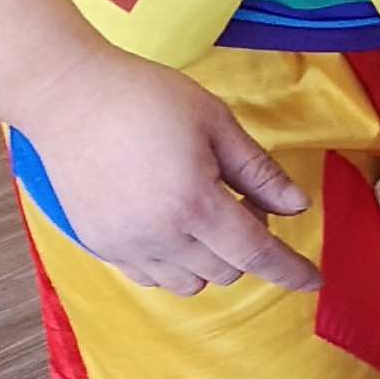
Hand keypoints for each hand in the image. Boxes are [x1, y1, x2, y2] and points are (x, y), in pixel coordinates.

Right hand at [18, 43, 314, 293]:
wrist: (66, 96)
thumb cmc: (144, 97)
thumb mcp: (215, 122)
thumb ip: (260, 171)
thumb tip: (297, 206)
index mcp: (195, 204)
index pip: (257, 254)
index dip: (290, 270)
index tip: (313, 281)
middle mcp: (160, 236)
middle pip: (227, 271)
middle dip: (247, 245)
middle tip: (239, 198)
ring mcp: (127, 246)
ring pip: (190, 283)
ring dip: (210, 259)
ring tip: (200, 210)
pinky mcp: (101, 246)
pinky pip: (152, 277)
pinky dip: (174, 263)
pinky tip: (168, 223)